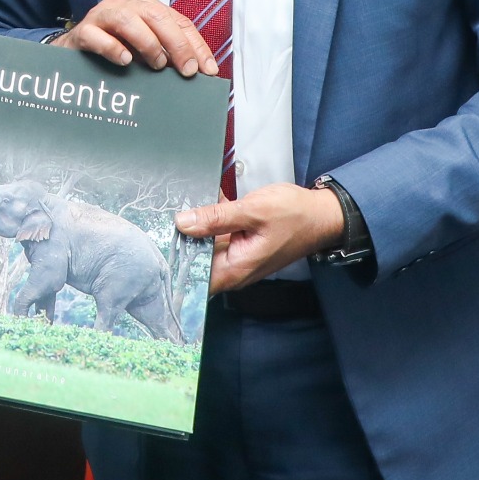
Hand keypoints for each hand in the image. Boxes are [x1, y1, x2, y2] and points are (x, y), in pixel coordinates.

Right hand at [53, 0, 216, 76]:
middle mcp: (125, 5)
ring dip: (148, 43)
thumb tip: (196, 73)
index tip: (207, 69)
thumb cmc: (114, 49)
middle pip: (156, 16)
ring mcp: (101, 16)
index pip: (178, 20)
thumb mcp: (145, 50)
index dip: (195, 44)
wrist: (72, 52)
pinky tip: (125, 61)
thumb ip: (167, 55)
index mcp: (145, 6)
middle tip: (187, 70)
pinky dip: (113, 48)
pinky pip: (97, 36)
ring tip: (157, 65)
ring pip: (128, 20)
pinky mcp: (83, 32)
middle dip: (177, 44)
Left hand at [176, 183, 343, 291]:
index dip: (172, 262)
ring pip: (203, 246)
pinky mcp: (239, 246)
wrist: (322, 215)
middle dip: (180, 239)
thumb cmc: (296, 216)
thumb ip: (216, 218)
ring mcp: (236, 258)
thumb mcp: (253, 211)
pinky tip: (206, 201)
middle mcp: (233, 269)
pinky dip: (209, 221)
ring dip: (194, 226)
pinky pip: (215, 236)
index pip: (192, 277)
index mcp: (235, 269)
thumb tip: (182, 222)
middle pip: (194, 260)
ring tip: (183, 204)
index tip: (156, 242)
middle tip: (164, 216)